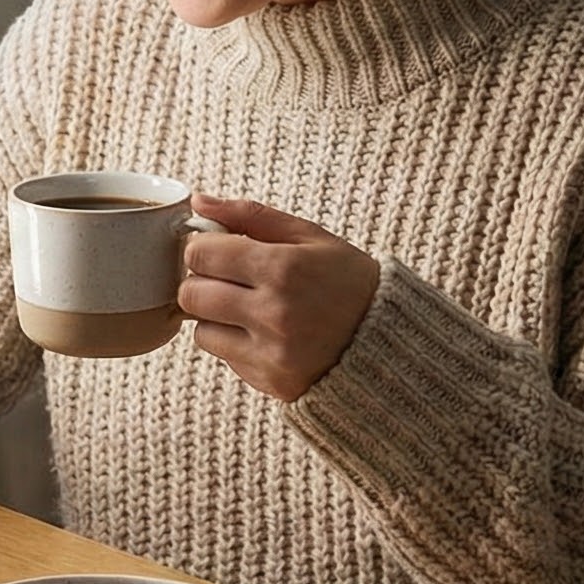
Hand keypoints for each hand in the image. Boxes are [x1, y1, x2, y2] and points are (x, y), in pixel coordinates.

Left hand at [180, 194, 382, 402]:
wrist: (391, 342)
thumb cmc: (349, 281)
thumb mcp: (310, 237)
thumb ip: (250, 216)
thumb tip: (198, 203)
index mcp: (283, 268)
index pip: (200, 254)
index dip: (202, 249)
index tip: (216, 250)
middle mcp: (274, 312)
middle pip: (191, 294)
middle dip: (201, 282)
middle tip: (227, 279)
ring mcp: (272, 351)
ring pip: (201, 330)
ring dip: (215, 318)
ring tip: (250, 309)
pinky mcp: (272, 381)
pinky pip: (225, 358)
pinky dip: (236, 345)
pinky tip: (267, 335)